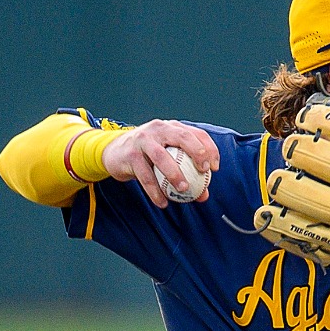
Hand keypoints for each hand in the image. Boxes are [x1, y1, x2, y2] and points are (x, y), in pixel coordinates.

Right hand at [102, 120, 218, 207]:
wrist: (115, 153)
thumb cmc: (148, 157)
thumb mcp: (168, 161)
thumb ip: (186, 175)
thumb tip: (204, 195)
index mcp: (172, 128)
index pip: (196, 133)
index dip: (209, 149)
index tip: (214, 168)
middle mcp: (158, 129)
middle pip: (182, 137)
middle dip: (196, 152)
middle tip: (203, 171)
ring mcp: (143, 140)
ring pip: (161, 156)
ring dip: (174, 174)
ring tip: (183, 190)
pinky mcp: (130, 154)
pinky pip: (145, 175)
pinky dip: (155, 191)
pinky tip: (162, 203)